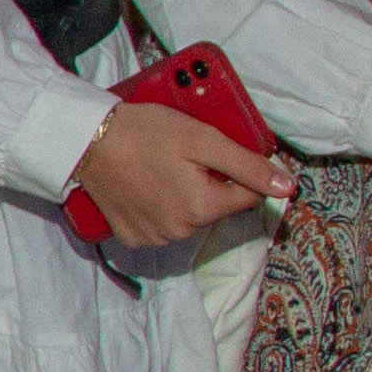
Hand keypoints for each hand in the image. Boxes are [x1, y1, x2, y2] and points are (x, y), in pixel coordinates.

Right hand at [73, 99, 287, 245]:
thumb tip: (287, 186)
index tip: (213, 153)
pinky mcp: (134, 237)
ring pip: (190, 217)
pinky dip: (159, 210)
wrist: (84, 141)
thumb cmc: (144, 133)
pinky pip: (162, 226)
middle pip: (217, 207)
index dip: (237, 171)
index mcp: (204, 207)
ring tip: (160, 171)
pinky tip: (145, 189)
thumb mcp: (203, 139)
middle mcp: (182, 231)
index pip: (248, 195)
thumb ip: (248, 164)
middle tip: (181, 158)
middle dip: (208, 184)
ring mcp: (155, 237)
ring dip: (184, 197)